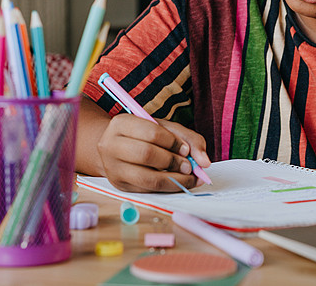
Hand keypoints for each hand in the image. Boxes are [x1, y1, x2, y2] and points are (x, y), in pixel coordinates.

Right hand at [96, 114, 210, 192]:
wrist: (116, 148)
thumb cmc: (144, 135)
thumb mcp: (164, 128)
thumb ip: (189, 139)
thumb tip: (205, 162)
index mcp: (121, 123)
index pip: (152, 133)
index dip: (173, 142)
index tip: (186, 150)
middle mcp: (111, 145)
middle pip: (147, 155)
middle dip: (173, 162)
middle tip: (189, 166)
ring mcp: (113, 168)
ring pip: (148, 178)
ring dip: (174, 180)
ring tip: (187, 176)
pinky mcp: (119, 186)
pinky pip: (148, 191)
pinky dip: (168, 188)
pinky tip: (178, 183)